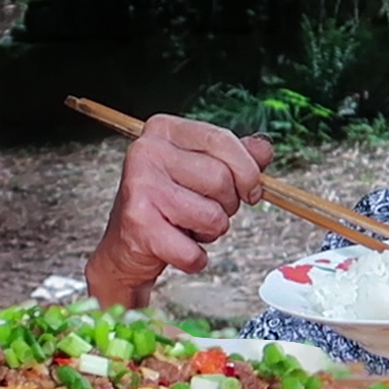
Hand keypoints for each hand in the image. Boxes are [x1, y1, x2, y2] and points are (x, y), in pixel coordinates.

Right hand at [85, 115, 273, 306]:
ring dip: (210, 232)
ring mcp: (141, 187)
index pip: (221, 139)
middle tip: (204, 210)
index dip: (247, 170)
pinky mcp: (139, 224)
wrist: (125, 246)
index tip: (251, 189)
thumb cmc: (166, 204)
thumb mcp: (201, 170)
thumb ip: (235, 156)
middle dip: (226, 205)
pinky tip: (176, 246)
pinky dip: (194, 258)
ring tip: (187, 226)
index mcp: (164, 130)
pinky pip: (194, 251)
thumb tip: (263, 148)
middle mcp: (147, 152)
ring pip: (212, 216)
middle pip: (221, 179)